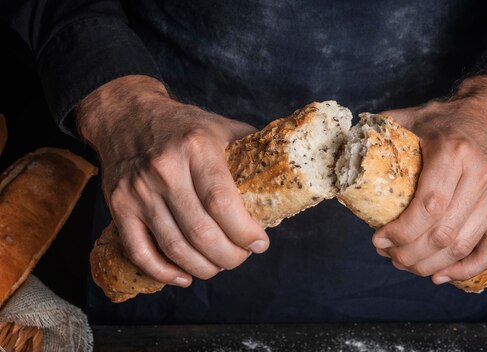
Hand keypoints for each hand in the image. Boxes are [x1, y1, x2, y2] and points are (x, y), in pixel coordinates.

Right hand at [75, 75, 268, 286]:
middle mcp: (165, 169)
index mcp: (196, 147)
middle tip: (241, 257)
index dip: (244, 231)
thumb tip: (287, 172)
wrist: (126, 115)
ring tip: (218, 266)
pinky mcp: (119, 206)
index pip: (222, 202)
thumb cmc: (182, 125)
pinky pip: (140, 251)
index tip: (259, 243)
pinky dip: (164, 272)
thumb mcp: (220, 125)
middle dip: (229, 256)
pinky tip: (184, 277)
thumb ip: (251, 148)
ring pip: (174, 247)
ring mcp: (139, 190)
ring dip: (203, 267)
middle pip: (201, 232)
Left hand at [372, 75, 486, 283]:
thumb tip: (346, 142)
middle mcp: (482, 175)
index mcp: (454, 152)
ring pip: (462, 245)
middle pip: (443, 232)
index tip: (379, 239)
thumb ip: (381, 128)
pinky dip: (466, 269)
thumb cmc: (449, 120)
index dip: (401, 231)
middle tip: (389, 256)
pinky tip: (441, 275)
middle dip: (410, 254)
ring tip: (407, 264)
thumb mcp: (414, 117)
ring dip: (430, 264)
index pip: (428, 206)